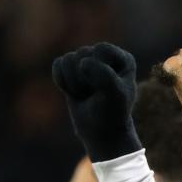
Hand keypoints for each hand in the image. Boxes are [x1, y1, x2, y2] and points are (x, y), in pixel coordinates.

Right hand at [51, 42, 139, 160]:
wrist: (101, 132)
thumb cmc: (111, 113)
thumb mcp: (114, 95)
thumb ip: (104, 75)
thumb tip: (82, 62)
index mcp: (123, 59)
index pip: (101, 50)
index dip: (98, 69)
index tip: (105, 89)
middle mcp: (106, 57)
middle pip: (82, 55)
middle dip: (84, 80)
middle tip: (94, 96)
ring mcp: (88, 61)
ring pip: (68, 60)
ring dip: (73, 83)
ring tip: (85, 94)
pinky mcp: (72, 69)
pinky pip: (58, 65)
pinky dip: (62, 81)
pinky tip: (73, 92)